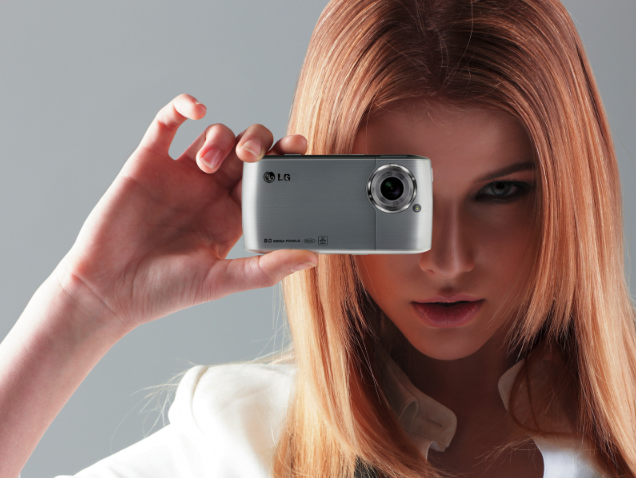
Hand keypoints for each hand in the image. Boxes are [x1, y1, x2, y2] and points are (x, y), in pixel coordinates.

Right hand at [53, 94, 317, 333]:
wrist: (110, 289)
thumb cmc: (165, 291)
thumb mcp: (221, 281)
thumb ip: (266, 269)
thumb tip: (312, 257)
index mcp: (234, 214)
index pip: (269, 177)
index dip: (285, 158)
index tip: (297, 147)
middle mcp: (211, 191)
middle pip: (247, 149)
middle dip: (256, 142)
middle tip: (250, 156)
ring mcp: (181, 174)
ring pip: (214, 134)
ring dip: (220, 138)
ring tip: (205, 165)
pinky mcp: (148, 163)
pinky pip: (166, 124)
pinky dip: (181, 108)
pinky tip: (195, 109)